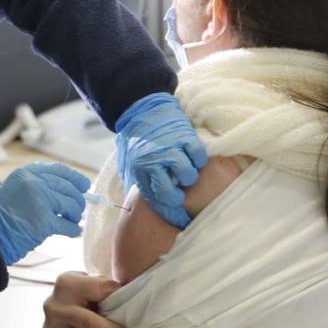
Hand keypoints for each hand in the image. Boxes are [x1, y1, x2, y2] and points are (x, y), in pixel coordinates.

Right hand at [0, 162, 89, 264]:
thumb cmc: (1, 216)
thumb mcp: (16, 190)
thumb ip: (39, 186)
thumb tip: (71, 192)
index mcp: (25, 173)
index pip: (59, 170)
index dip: (74, 178)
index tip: (84, 185)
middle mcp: (33, 182)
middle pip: (68, 187)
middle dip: (77, 199)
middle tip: (79, 209)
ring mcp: (39, 200)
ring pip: (71, 204)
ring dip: (76, 214)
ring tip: (74, 220)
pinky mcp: (44, 221)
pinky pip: (68, 225)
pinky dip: (73, 229)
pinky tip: (73, 231)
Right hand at [43, 271, 140, 327]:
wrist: (60, 308)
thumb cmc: (85, 294)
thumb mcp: (93, 283)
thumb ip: (108, 289)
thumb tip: (139, 301)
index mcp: (67, 284)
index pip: (99, 289)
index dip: (120, 297)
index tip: (140, 308)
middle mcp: (56, 306)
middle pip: (90, 323)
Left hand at [115, 93, 208, 227]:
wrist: (139, 108)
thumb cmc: (136, 140)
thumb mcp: (128, 163)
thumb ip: (138, 182)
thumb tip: (141, 206)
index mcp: (140, 170)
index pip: (156, 200)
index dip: (170, 213)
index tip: (180, 219)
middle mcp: (155, 162)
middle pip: (173, 193)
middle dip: (180, 196)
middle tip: (181, 189)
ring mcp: (171, 148)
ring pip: (189, 175)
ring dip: (190, 176)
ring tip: (186, 170)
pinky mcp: (184, 135)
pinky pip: (198, 156)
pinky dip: (199, 159)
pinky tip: (193, 157)